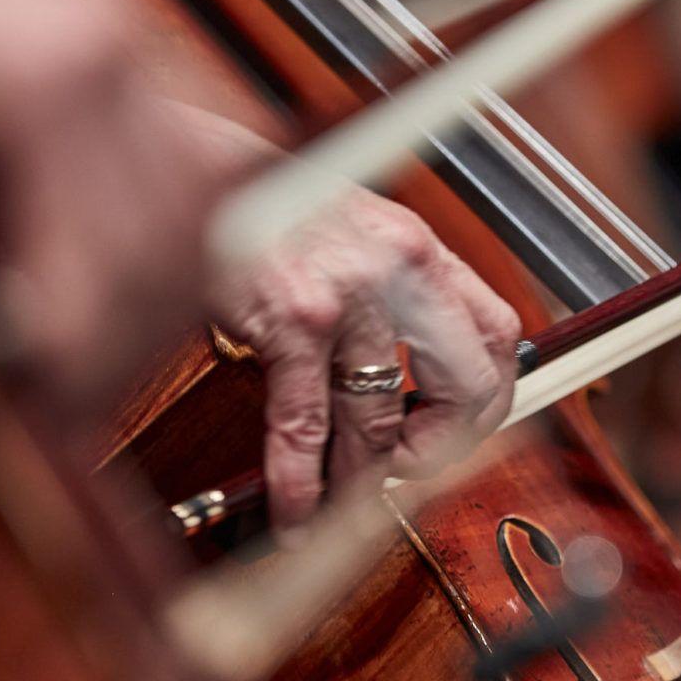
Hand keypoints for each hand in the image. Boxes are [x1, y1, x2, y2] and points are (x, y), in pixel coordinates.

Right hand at [206, 185, 521, 542]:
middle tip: (405, 472)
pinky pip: (307, 426)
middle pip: (467, 385)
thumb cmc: (254, 197)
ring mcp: (350, 294)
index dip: (489, 398)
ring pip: (380, 421)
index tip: (461, 429)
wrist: (184, 168)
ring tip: (339, 512)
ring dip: (359, 483)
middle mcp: (398, 265)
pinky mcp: (292, 321)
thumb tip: (397, 353)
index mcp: (414, 244)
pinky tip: (293, 510)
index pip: (497, 332)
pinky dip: (300, 483)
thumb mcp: (341, 224)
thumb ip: (379, 279)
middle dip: (441, 449)